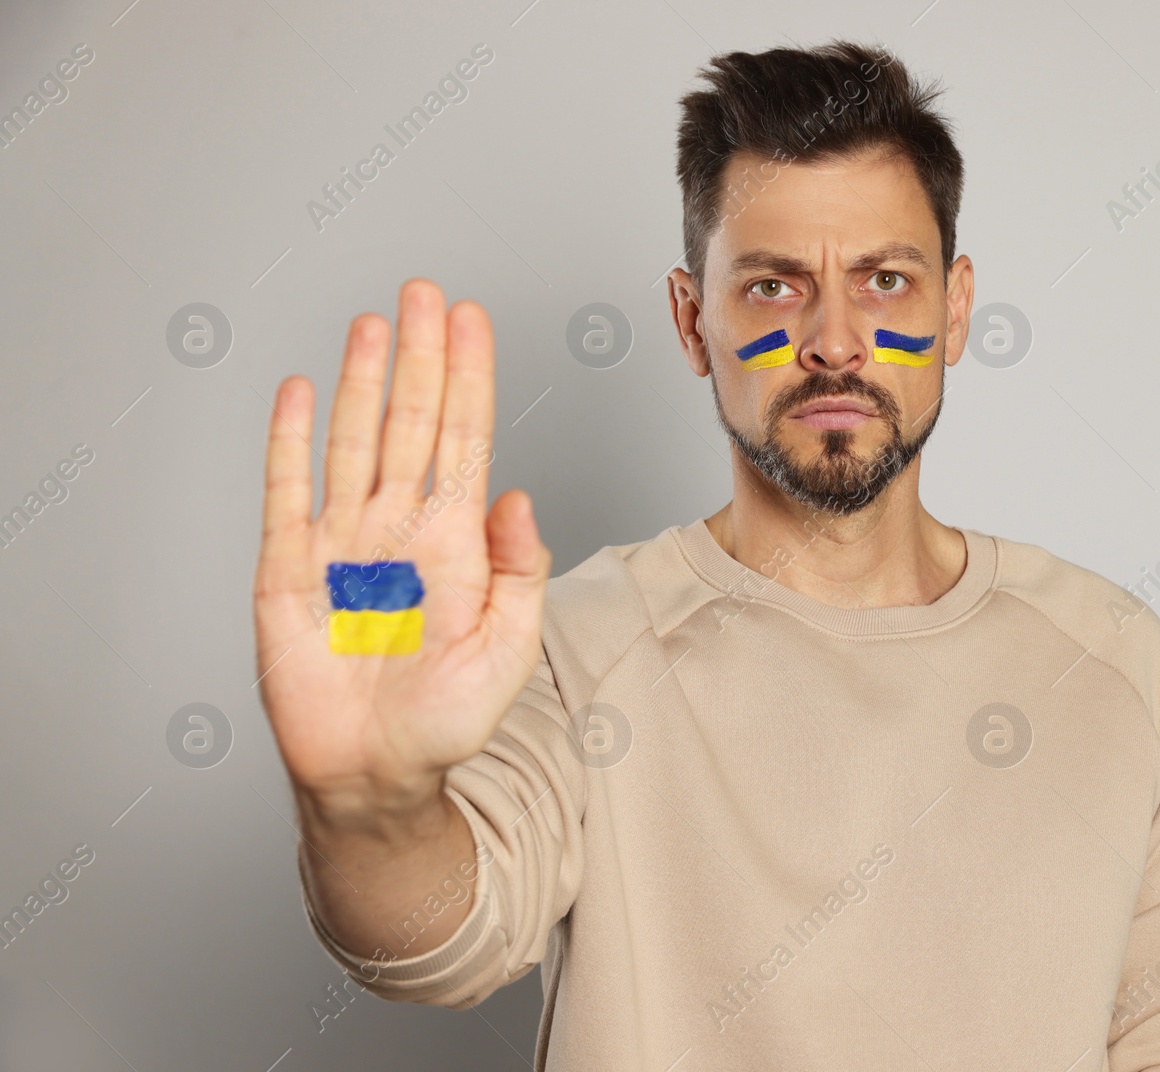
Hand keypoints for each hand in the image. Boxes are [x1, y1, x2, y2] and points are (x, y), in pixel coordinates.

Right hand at [252, 279, 550, 822]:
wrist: (375, 773)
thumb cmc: (445, 718)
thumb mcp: (508, 649)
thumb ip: (519, 572)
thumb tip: (519, 495)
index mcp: (456, 543)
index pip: (465, 440)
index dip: (469, 378)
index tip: (471, 320)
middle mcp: (400, 528)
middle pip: (412, 423)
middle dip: (421, 356)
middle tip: (424, 292)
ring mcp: (343, 543)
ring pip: (353, 442)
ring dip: (362, 381)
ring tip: (375, 323)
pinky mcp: (289, 570)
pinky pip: (287, 494)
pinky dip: (290, 443)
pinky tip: (299, 390)